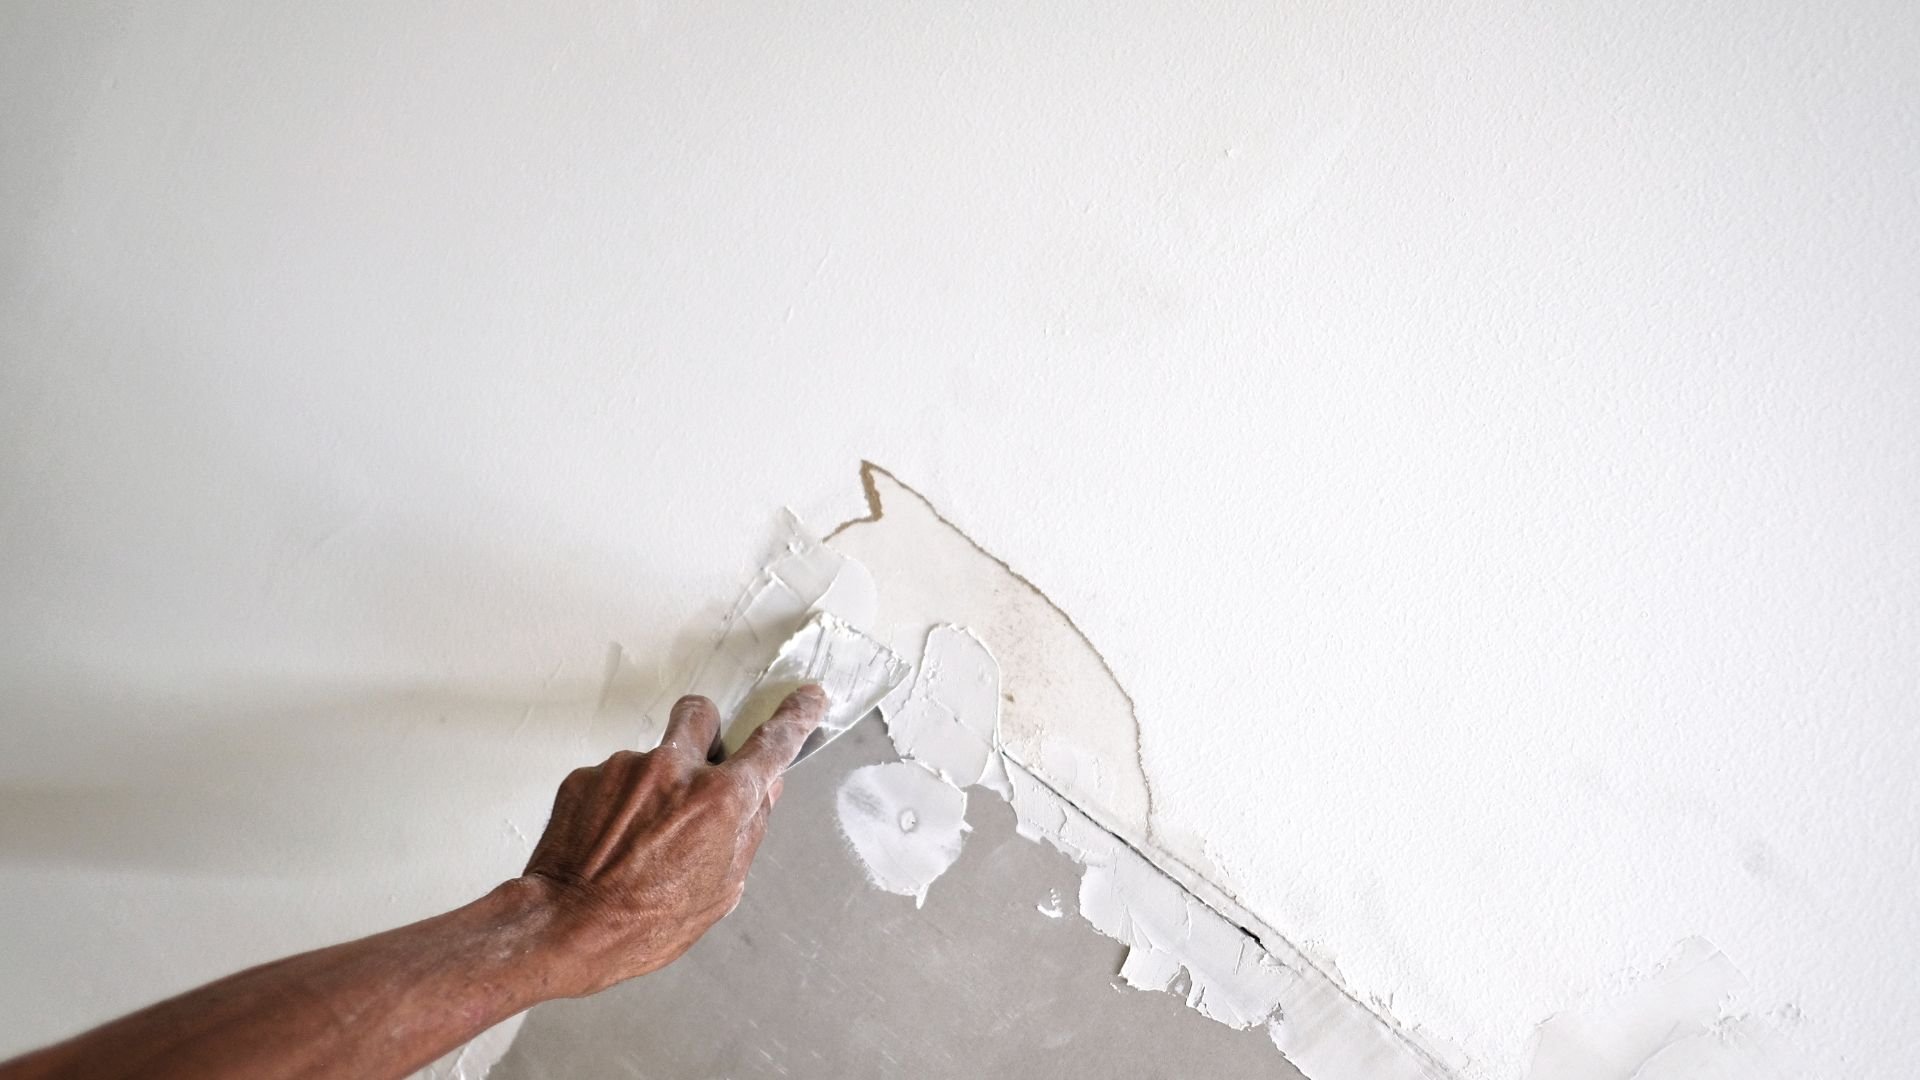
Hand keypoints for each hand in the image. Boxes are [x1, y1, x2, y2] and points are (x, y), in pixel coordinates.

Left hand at [516, 685, 826, 995]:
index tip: (807, 700)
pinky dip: (616, 805)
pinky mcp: (586, 776)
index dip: (796, 718)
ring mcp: (626, 767)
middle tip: (698, 773)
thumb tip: (764, 792)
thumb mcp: (721, 889)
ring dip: (654, 786)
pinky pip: (614, 779)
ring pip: (653, 757)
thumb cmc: (642, 923)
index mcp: (720, 800)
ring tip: (639, 842)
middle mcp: (674, 770)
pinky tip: (610, 843)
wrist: (562, 927)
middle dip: (706, 733)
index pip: (772, 744)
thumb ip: (748, 830)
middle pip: (702, 714)